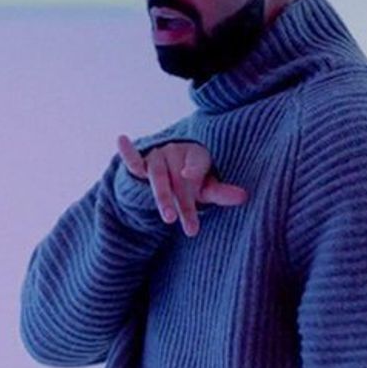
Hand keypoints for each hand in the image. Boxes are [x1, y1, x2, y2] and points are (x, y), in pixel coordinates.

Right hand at [117, 134, 247, 236]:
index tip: (192, 181)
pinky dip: (128, 152)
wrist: (171, 167)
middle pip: (177, 180)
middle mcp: (175, 152)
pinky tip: (122, 139)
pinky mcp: (141, 164)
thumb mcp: (207, 187)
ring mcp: (156, 157)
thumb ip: (222, 192)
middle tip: (190, 228)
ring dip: (161, 197)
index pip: (196, 166)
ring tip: (168, 218)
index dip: (194, 173)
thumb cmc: (193, 180)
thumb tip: (245, 197)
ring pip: (157, 177)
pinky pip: (133, 159)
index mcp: (195, 154)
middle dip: (183, 204)